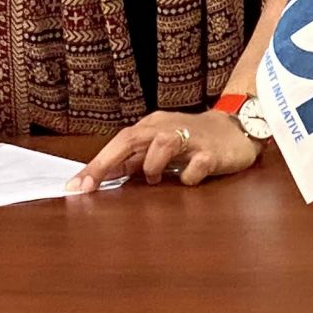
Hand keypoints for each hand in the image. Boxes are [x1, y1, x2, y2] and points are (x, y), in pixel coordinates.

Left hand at [67, 110, 258, 193]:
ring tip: (153, 178)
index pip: (118, 142)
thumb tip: (101, 177)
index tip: (74, 186)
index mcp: (153, 126)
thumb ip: (134, 160)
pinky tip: (189, 179)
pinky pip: (196, 166)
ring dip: (151, 165)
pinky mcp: (213, 152)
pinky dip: (188, 176)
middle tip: (87, 186)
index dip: (95, 164)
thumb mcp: (160, 147)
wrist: (238, 128)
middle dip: (106, 163)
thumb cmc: (193, 140)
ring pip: (162, 144)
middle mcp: (168, 127)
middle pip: (131, 138)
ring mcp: (192, 139)